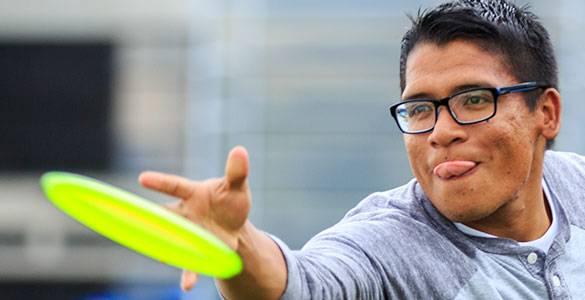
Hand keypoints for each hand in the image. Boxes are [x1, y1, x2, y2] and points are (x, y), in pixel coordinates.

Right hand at [138, 146, 251, 290]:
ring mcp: (187, 234)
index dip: (160, 182)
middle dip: (150, 217)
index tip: (142, 177)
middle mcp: (184, 214)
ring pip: (169, 240)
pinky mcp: (194, 251)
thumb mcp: (238, 187)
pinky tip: (187, 286)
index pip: (175, 186)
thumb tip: (240, 150)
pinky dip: (188, 274)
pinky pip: (189, 264)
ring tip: (158, 254)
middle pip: (164, 215)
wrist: (234, 228)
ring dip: (163, 246)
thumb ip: (237, 171)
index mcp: (193, 194)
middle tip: (130, 217)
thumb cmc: (231, 201)